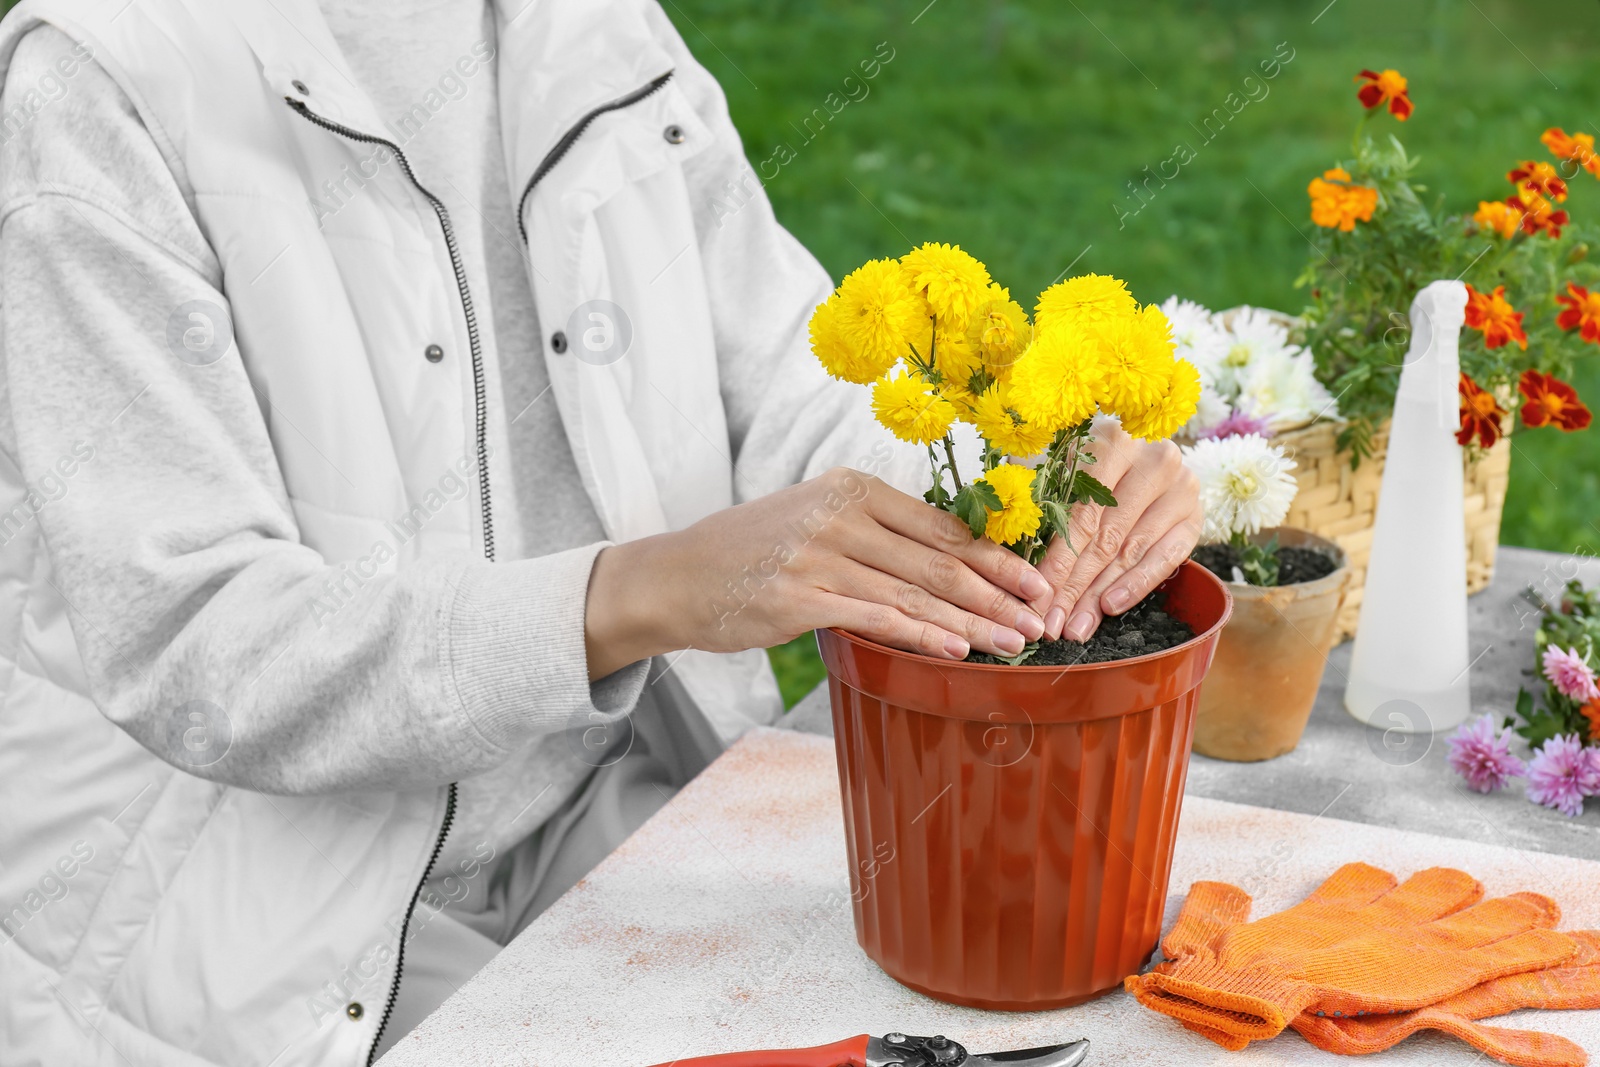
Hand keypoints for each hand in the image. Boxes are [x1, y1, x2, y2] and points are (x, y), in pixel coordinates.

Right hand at [584, 468, 1052, 678]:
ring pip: (915, 592)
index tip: (1040, 583)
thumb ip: (878, 537)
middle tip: (1045, 620)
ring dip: (972, 622)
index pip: (943, 528)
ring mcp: (819, 553)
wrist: (676, 577)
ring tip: (1015, 643)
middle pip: (939, 560)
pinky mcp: (797, 595)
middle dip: (1001, 594)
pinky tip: (955, 650)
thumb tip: (954, 568)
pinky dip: (921, 635)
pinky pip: (875, 616)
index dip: (999, 559)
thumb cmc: (754, 555)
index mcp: (854, 489)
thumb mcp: (817, 523)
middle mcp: (841, 513)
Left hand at [1030, 420, 1202, 641]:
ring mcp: (1180, 487)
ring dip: (1099, 595)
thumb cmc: (1086, 467)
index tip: (1036, 594)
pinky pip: (1167, 558)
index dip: (1057, 558)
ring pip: (1131, 551)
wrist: (1146, 462)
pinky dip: (1137, 585)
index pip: (1082, 512)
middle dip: (1073, 585)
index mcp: (1112, 440)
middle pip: (1105, 535)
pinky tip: (1110, 607)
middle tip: (1050, 622)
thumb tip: (997, 519)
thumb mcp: (1055, 465)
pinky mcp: (1195, 515)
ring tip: (1074, 627)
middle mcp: (1153, 459)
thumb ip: (1031, 487)